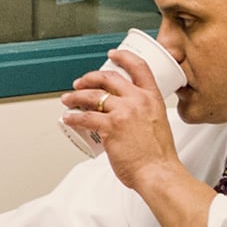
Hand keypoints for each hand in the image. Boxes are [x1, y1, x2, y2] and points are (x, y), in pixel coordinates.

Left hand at [60, 47, 178, 193]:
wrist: (158, 172)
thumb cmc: (158, 156)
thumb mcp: (158, 124)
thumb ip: (144, 115)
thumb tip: (129, 119)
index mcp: (152, 98)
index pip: (139, 67)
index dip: (123, 57)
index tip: (112, 54)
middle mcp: (138, 100)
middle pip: (109, 78)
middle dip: (90, 77)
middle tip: (80, 83)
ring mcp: (124, 112)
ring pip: (92, 96)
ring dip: (75, 96)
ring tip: (68, 99)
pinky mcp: (111, 127)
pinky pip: (85, 117)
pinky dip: (73, 117)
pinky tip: (69, 118)